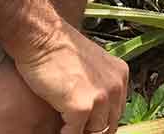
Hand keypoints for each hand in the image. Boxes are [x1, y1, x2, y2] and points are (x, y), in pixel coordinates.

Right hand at [13, 19, 128, 133]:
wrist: (43, 38)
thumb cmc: (58, 50)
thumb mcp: (90, 65)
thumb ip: (98, 82)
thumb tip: (94, 105)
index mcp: (120, 75)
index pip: (117, 111)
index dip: (101, 121)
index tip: (87, 125)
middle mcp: (116, 86)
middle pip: (109, 124)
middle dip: (92, 130)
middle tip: (76, 129)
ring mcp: (101, 96)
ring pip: (94, 132)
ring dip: (79, 132)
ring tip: (66, 129)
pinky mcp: (82, 107)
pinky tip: (57, 129)